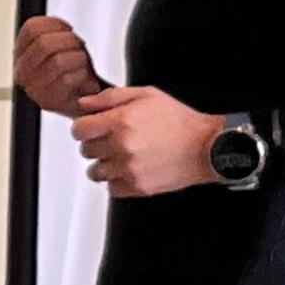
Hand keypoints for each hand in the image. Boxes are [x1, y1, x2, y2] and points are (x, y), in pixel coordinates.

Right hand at [14, 18, 103, 119]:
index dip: (55, 24)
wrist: (86, 101)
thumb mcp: (61, 45)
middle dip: (69, 41)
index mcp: (21, 53)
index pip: (31, 28)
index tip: (68, 29)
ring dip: (77, 59)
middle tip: (79, 47)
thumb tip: (61, 27)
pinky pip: (67, 80)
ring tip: (81, 65)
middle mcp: (22, 71)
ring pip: (57, 61)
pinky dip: (81, 76)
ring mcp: (33, 88)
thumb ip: (54, 32)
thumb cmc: (74, 71)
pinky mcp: (48, 102)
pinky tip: (83, 80)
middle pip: (43, 43)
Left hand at [71, 86, 223, 195]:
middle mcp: (122, 146)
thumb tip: (84, 104)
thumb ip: (110, 98)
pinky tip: (130, 169)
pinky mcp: (137, 187)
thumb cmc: (179, 121)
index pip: (79, 130)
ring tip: (121, 156)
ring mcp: (129, 169)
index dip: (83, 128)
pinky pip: (111, 188)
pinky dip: (117, 181)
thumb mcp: (146, 96)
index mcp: (121, 121)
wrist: (205, 147)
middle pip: (85, 150)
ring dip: (104, 164)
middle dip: (95, 144)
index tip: (90, 128)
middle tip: (112, 140)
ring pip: (95, 172)